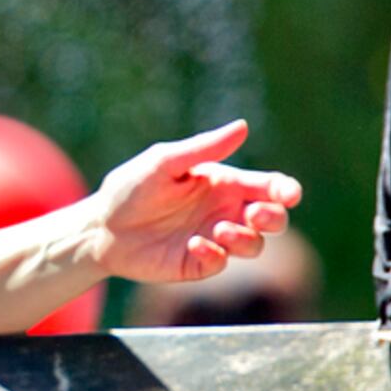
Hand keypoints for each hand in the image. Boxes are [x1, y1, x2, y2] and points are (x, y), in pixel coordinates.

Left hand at [81, 121, 302, 286]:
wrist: (101, 228)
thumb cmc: (131, 188)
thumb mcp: (164, 162)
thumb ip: (203, 148)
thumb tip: (242, 127)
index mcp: (224, 183)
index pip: (268, 187)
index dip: (285, 190)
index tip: (289, 194)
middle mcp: (225, 211)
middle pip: (272, 218)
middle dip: (273, 217)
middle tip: (254, 214)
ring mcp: (214, 239)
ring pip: (254, 244)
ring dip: (245, 238)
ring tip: (220, 229)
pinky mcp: (198, 263)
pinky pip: (222, 264)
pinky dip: (215, 255)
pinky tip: (194, 244)